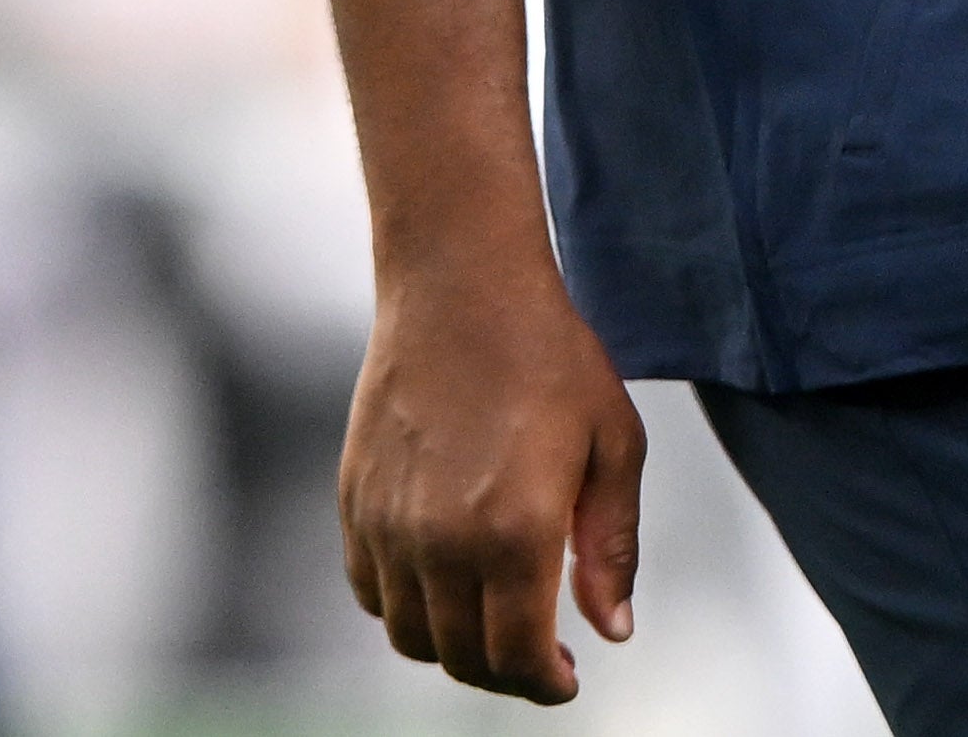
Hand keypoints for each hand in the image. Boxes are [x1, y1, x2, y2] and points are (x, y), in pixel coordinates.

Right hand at [340, 247, 646, 703]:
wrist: (461, 284)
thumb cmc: (548, 355)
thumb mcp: (613, 445)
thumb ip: (611, 547)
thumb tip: (612, 629)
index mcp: (516, 532)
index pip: (517, 657)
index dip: (543, 684)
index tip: (564, 679)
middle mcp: (442, 540)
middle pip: (462, 657)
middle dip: (505, 674)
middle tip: (537, 656)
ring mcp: (389, 524)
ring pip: (411, 635)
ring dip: (453, 646)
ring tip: (492, 620)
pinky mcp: (354, 501)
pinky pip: (370, 590)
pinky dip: (404, 606)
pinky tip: (443, 582)